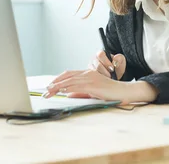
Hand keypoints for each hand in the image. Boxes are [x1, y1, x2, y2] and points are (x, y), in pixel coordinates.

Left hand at [43, 70, 157, 103]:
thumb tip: (68, 94)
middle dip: (55, 83)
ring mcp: (90, 78)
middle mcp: (87, 73)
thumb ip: (80, 92)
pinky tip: (61, 91)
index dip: (58, 79)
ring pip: (70, 81)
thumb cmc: (110, 93)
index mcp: (87, 74)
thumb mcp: (92, 92)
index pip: (69, 74)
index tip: (50, 86)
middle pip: (67, 76)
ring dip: (58, 87)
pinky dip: (67, 88)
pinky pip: (77, 86)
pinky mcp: (92, 84)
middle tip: (46, 90)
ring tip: (49, 92)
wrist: (123, 91)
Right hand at [89, 50, 126, 79]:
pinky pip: (92, 78)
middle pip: (97, 64)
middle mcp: (93, 60)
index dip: (106, 62)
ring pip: (94, 72)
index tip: (112, 69)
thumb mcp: (121, 61)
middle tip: (110, 76)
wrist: (114, 75)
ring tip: (107, 79)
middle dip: (104, 71)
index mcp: (100, 54)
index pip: (100, 54)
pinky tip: (103, 82)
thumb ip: (119, 59)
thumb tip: (115, 59)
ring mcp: (90, 67)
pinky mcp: (89, 75)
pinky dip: (98, 80)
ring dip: (102, 76)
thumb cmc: (116, 66)